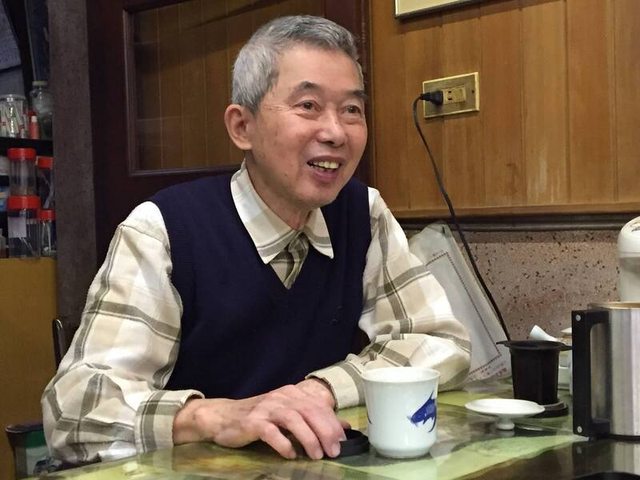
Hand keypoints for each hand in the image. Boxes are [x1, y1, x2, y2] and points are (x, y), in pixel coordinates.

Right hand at [173, 383, 347, 459]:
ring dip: (308, 438)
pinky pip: (271, 432)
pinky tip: (291, 454)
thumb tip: (344, 427)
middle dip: (324, 431)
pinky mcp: (252, 422)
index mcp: (291, 393)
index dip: (332, 422)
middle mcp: (280, 397)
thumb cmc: (259, 417)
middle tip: (333, 450)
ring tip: (316, 455)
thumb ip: (314, 418)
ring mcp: (266, 408)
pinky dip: (283, 443)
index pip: (318, 405)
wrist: (223, 417)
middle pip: (308, 411)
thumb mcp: (289, 414)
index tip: (342, 441)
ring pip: (292, 419)